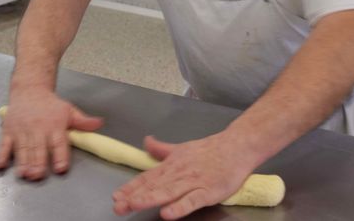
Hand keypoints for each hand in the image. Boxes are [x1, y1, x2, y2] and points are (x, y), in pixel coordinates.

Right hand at [0, 88, 102, 179]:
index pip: (58, 142)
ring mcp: (21, 130)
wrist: (30, 90)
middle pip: (38, 148)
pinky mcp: (8, 131)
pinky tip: (0, 165)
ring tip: (24, 174)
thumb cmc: (51, 105)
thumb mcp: (69, 110)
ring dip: (23, 162)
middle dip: (38, 163)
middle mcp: (37, 128)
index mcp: (54, 125)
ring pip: (22, 149)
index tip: (60, 168)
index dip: (60, 155)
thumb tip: (100, 124)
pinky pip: (4, 144)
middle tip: (38, 175)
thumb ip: (83, 121)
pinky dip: (1, 155)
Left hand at [112, 133, 256, 218]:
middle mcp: (179, 172)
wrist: (237, 146)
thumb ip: (162, 149)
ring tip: (134, 205)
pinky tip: (168, 213)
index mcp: (172, 164)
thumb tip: (146, 142)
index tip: (116, 196)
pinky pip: (192, 200)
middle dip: (135, 196)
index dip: (131, 187)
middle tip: (118, 206)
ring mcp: (194, 181)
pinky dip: (180, 206)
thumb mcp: (182, 148)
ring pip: (169, 191)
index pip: (148, 177)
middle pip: (154, 185)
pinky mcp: (209, 190)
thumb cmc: (210, 150)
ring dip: (150, 198)